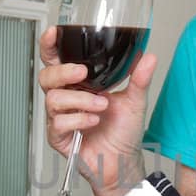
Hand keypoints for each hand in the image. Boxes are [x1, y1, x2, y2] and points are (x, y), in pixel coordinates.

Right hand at [38, 27, 156, 195]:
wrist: (124, 162)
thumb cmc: (123, 133)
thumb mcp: (135, 100)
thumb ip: (139, 78)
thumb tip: (148, 56)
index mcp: (80, 84)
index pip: (57, 60)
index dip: (50, 45)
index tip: (54, 33)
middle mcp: (68, 98)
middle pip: (47, 76)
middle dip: (63, 72)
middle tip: (82, 74)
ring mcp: (61, 117)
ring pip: (53, 99)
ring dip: (80, 100)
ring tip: (101, 105)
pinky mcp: (60, 137)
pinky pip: (58, 123)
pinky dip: (79, 120)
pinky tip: (93, 121)